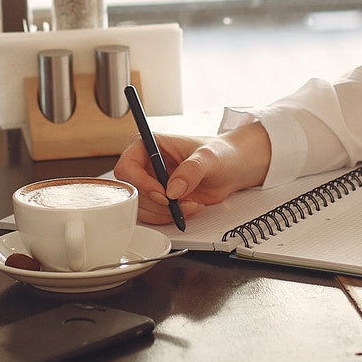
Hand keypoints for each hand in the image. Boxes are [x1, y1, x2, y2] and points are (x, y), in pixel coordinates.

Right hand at [114, 122, 272, 224]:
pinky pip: (153, 215)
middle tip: (179, 203)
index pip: (127, 166)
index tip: (163, 193)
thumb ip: (191, 170)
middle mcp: (146, 164)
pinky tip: (188, 208)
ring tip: (190, 204)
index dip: (141, 183)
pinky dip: (170, 218)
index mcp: (150, 144)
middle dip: (157, 203)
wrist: (234, 168)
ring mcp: (151, 183)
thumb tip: (172, 190)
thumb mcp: (209, 157)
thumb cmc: (222, 153)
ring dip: (165, 213)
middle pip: (132, 191)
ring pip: (141, 207)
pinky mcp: (160, 199)